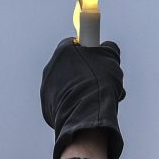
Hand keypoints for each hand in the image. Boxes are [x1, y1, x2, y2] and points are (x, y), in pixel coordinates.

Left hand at [40, 38, 124, 158]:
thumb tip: (108, 47)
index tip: (101, 61)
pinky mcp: (48, 107)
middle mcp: (51, 67)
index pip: (77, 45)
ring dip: (83, 90)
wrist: (86, 114)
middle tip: (104, 82)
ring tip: (99, 99)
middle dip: (88, 73)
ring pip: (69, 86)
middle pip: (73, 66)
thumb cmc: (99, 83)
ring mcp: (47, 88)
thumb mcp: (111, 58)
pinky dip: (75, 104)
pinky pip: (64, 102)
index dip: (91, 52)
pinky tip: (87, 110)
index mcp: (63, 50)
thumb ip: (109, 48)